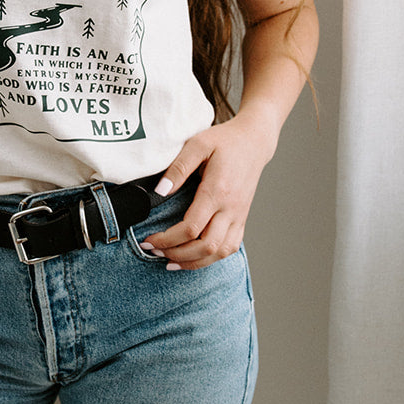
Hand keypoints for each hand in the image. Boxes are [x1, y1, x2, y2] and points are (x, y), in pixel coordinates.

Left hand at [142, 104, 279, 269]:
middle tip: (155, 252)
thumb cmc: (224, 141)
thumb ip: (178, 168)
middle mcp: (231, 208)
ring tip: (171, 261)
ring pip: (220, 252)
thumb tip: (160, 191)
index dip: (167, 239)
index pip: (191, 228)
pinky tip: (194, 257)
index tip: (149, 240)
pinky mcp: (242, 218)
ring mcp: (239, 215)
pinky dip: (211, 258)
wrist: (254, 141)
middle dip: (177, 254)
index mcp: (217, 190)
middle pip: (206, 246)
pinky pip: (230, 247)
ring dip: (194, 262)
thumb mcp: (197, 144)